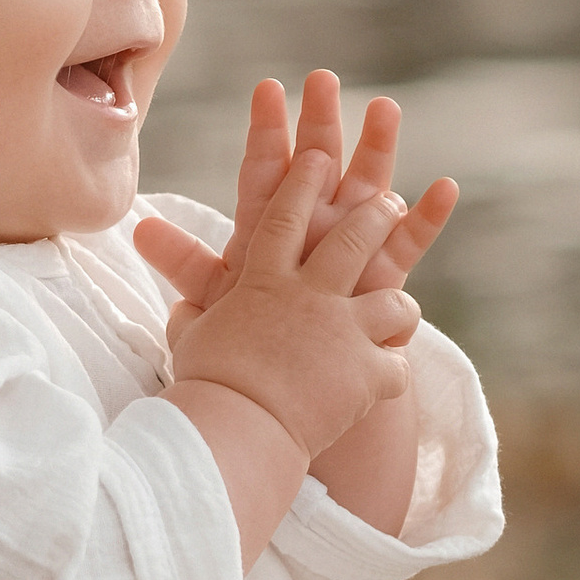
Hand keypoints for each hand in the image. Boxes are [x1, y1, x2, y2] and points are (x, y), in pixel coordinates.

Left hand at [134, 73, 456, 345]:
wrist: (296, 383)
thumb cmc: (254, 337)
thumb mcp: (217, 296)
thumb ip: (185, 262)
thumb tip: (139, 229)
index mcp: (273, 226)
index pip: (268, 170)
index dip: (267, 132)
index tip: (266, 88)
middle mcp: (315, 223)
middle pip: (319, 164)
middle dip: (321, 121)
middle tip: (323, 78)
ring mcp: (353, 242)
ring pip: (367, 187)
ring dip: (378, 149)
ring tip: (385, 108)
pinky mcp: (386, 274)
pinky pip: (409, 241)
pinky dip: (427, 217)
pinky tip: (444, 187)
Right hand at [164, 148, 426, 464]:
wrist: (241, 425)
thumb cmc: (207, 383)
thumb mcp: (189, 339)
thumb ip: (189, 316)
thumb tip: (178, 310)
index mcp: (262, 279)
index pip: (283, 216)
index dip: (302, 181)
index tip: (318, 154)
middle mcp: (310, 292)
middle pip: (351, 238)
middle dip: (373, 212)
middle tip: (387, 200)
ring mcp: (346, 327)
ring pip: (392, 295)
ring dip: (398, 303)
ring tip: (401, 306)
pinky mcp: (370, 367)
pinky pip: (396, 360)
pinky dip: (390, 369)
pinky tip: (386, 380)